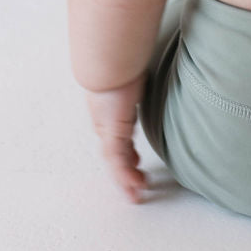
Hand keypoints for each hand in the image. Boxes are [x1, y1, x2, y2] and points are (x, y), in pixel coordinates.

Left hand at [83, 70, 149, 202]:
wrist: (107, 60)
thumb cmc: (121, 56)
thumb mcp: (132, 67)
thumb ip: (138, 71)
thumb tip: (146, 58)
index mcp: (109, 105)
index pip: (116, 133)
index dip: (124, 148)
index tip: (134, 159)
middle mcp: (104, 119)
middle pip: (112, 150)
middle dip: (123, 168)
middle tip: (134, 182)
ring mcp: (107, 128)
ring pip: (114, 161)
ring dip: (124, 179)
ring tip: (135, 195)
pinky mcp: (112, 134)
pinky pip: (118, 162)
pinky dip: (125, 176)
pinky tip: (135, 186)